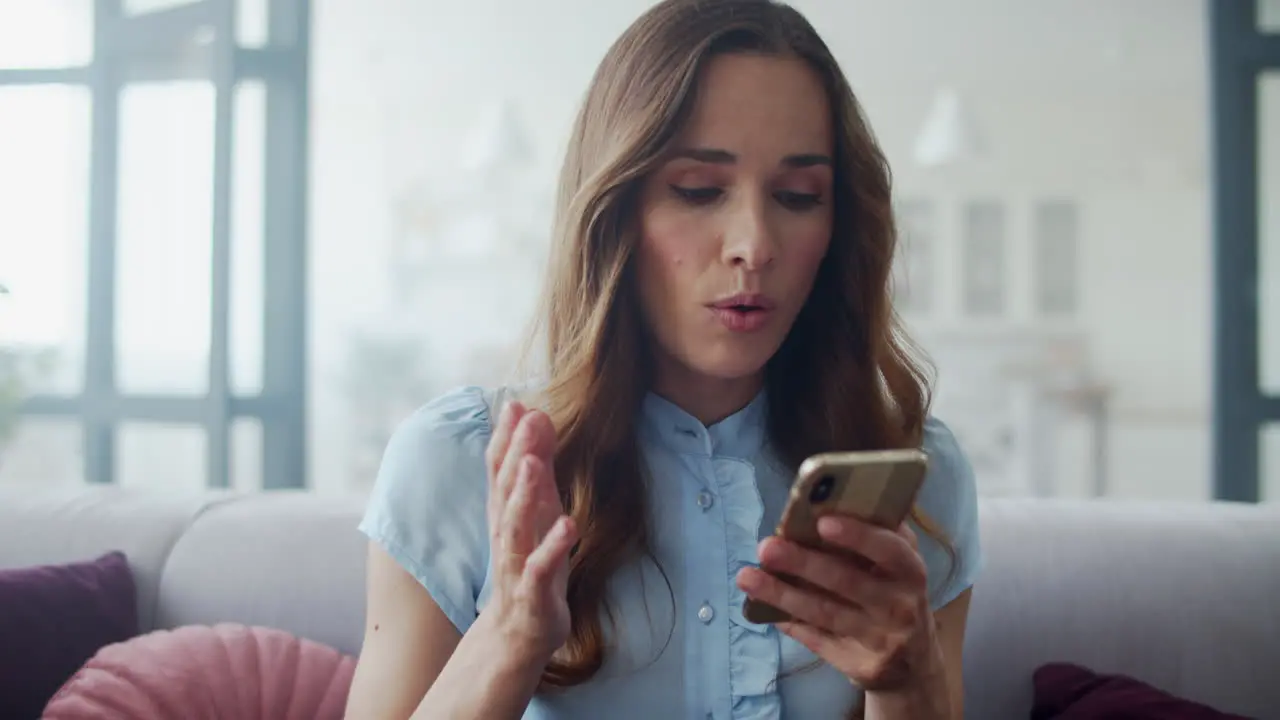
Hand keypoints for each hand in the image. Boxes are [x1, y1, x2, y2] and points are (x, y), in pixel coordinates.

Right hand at [480, 401, 577, 664]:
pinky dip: (552, 547)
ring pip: (514, 527)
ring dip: (522, 494)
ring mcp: (516, 565)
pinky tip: (568, 524)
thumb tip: (537, 417)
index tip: (515, 402)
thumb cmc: (531, 565)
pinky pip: (539, 569)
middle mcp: (506, 534)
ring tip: (532, 463)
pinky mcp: (532, 594)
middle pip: (504, 489)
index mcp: (505, 513)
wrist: (518, 633)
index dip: (506, 437)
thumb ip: (538, 468)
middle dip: (514, 452)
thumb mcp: (538, 511)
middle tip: (527, 418)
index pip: (499, 470)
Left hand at [735, 516, 942, 692]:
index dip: (858, 536)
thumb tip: (827, 504)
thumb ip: (878, 538)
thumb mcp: (900, 567)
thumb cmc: (897, 597)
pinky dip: (787, 621)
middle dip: (803, 563)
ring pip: (825, 613)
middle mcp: (900, 607)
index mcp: (910, 572)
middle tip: (766, 547)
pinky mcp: (860, 666)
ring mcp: (881, 640)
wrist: (915, 666)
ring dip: (782, 594)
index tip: (822, 522)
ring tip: (747, 577)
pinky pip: (816, 640)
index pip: (889, 550)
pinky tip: (760, 607)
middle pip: (847, 582)